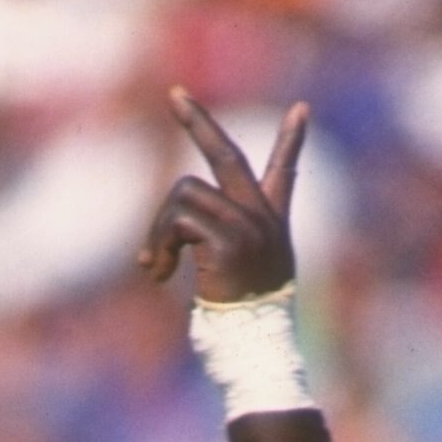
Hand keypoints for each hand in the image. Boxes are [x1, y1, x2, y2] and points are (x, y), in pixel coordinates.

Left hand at [139, 89, 308, 305]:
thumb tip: (141, 260)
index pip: (284, 174)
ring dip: (158, 229)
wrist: (254, 347)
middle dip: (197, 122)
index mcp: (270, 225)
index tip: (300, 110)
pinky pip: (179, 220)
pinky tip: (160, 274)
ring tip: (155, 265)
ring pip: (183, 193)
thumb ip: (204, 258)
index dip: (292, 141)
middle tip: (174, 94)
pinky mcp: (229, 239)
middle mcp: (262, 219)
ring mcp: (247, 226)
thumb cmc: (239, 325)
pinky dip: (160, 244)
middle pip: (226, 157)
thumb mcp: (232, 282)